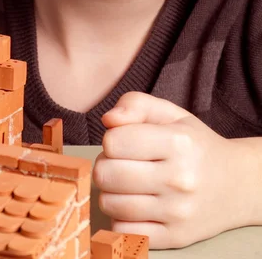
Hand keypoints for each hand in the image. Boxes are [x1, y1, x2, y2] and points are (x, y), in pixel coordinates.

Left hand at [93, 92, 251, 248]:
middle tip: (121, 163)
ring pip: (110, 204)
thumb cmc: (194, 144)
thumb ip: (135, 104)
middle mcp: (179, 179)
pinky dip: (120, 218)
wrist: (237, 184)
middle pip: (106, 174)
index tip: (123, 142)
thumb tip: (108, 120)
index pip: (113, 142)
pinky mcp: (175, 238)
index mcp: (177, 142)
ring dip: (110, 192)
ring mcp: (177, 212)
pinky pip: (123, 231)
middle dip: (105, 165)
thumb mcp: (170, 113)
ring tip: (126, 184)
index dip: (111, 140)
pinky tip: (134, 205)